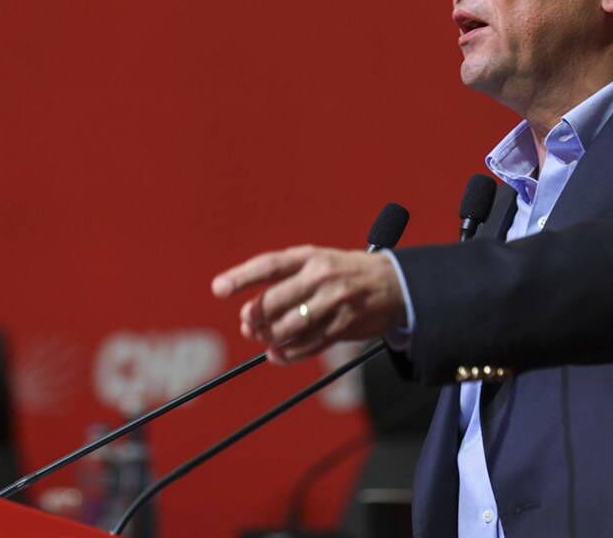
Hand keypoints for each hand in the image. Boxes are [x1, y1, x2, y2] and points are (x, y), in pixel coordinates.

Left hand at [211, 246, 405, 363]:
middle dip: (255, 316)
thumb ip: (288, 276)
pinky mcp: (345, 324)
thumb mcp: (319, 260)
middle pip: (276, 300)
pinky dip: (289, 353)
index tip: (218, 288)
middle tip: (246, 324)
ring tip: (262, 340)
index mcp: (310, 257)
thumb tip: (251, 304)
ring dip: (271, 337)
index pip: (269, 265)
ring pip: (291, 325)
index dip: (241, 277)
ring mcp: (334, 301)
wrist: (394, 282)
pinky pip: (310, 344)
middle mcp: (321, 276)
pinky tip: (277, 355)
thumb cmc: (346, 271)